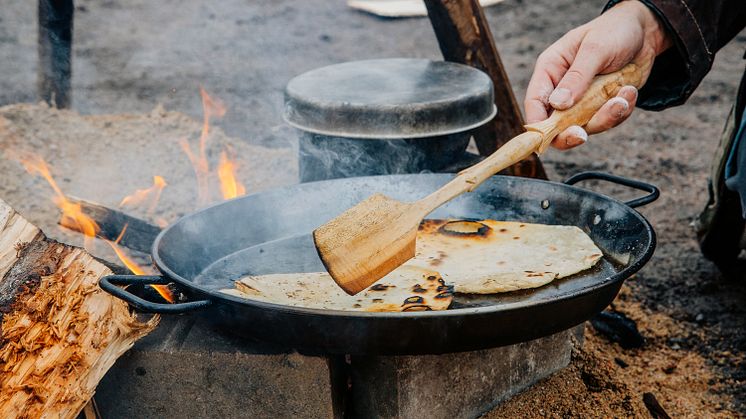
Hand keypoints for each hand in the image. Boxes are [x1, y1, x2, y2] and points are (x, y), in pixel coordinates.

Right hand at [524, 0, 670, 148]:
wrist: (645, 32)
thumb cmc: (614, 31)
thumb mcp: (596, 49)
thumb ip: (577, 76)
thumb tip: (557, 104)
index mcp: (550, 71)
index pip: (535, 102)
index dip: (538, 123)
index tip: (549, 135)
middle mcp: (561, 89)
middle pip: (555, 124)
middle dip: (569, 133)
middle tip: (582, 135)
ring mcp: (581, 101)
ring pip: (584, 126)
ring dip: (605, 117)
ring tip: (624, 96)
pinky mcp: (601, 106)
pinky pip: (606, 121)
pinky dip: (620, 112)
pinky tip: (629, 91)